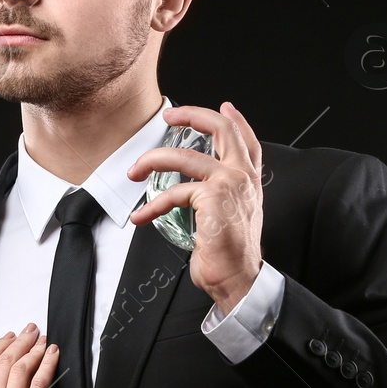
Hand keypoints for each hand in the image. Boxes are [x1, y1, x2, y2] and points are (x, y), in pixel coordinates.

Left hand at [128, 102, 264, 312]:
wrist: (238, 280)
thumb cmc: (231, 256)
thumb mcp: (230, 218)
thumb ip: (219, 198)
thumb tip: (192, 195)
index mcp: (250, 182)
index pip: (248, 141)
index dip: (237, 120)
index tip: (225, 107)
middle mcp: (244, 177)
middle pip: (223, 130)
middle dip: (193, 115)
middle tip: (171, 115)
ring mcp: (230, 183)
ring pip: (185, 156)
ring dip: (153, 159)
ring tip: (136, 170)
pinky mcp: (212, 196)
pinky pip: (174, 192)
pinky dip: (153, 205)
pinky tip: (142, 216)